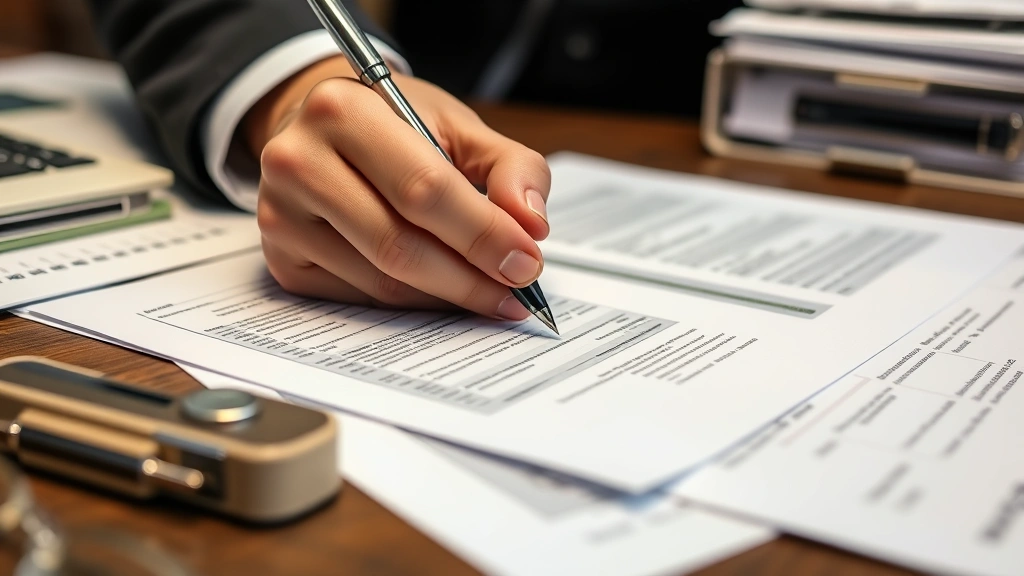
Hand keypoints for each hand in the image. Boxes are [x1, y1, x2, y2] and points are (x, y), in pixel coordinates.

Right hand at [245, 56, 550, 319]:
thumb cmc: (395, 125)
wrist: (323, 129)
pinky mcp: (281, 261)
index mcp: (342, 110)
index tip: (526, 262)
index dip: (482, 233)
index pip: (423, 188)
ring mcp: (280, 216)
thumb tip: (530, 224)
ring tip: (489, 293)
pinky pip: (360, 298)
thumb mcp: (457, 125)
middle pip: (398, 245)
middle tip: (515, 292)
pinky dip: (411, 302)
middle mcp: (297, 162)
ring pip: (381, 282)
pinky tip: (441, 290)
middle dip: (469, 278)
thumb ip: (510, 166)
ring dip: (445, 296)